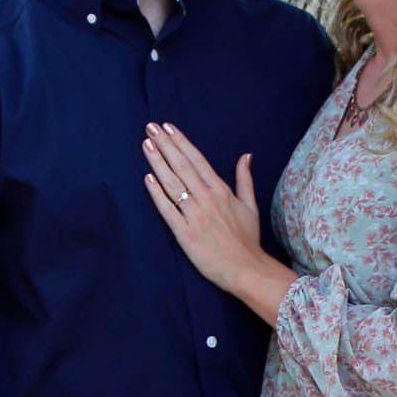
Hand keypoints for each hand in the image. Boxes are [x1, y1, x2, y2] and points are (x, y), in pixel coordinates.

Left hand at [142, 121, 263, 291]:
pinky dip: (157, 193)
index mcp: (221, 190)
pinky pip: (168, 210)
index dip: (181, 142)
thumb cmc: (247, 240)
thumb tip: (246, 156)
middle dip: (165, 145)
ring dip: (158, 162)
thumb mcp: (250, 206)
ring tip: (146, 145)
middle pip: (182, 166)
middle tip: (150, 127)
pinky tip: (147, 178)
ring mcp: (195, 215)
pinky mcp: (185, 233)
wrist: (246, 268)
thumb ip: (245, 179)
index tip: (168, 128)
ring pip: (173, 183)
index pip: (197, 160)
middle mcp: (207, 198)